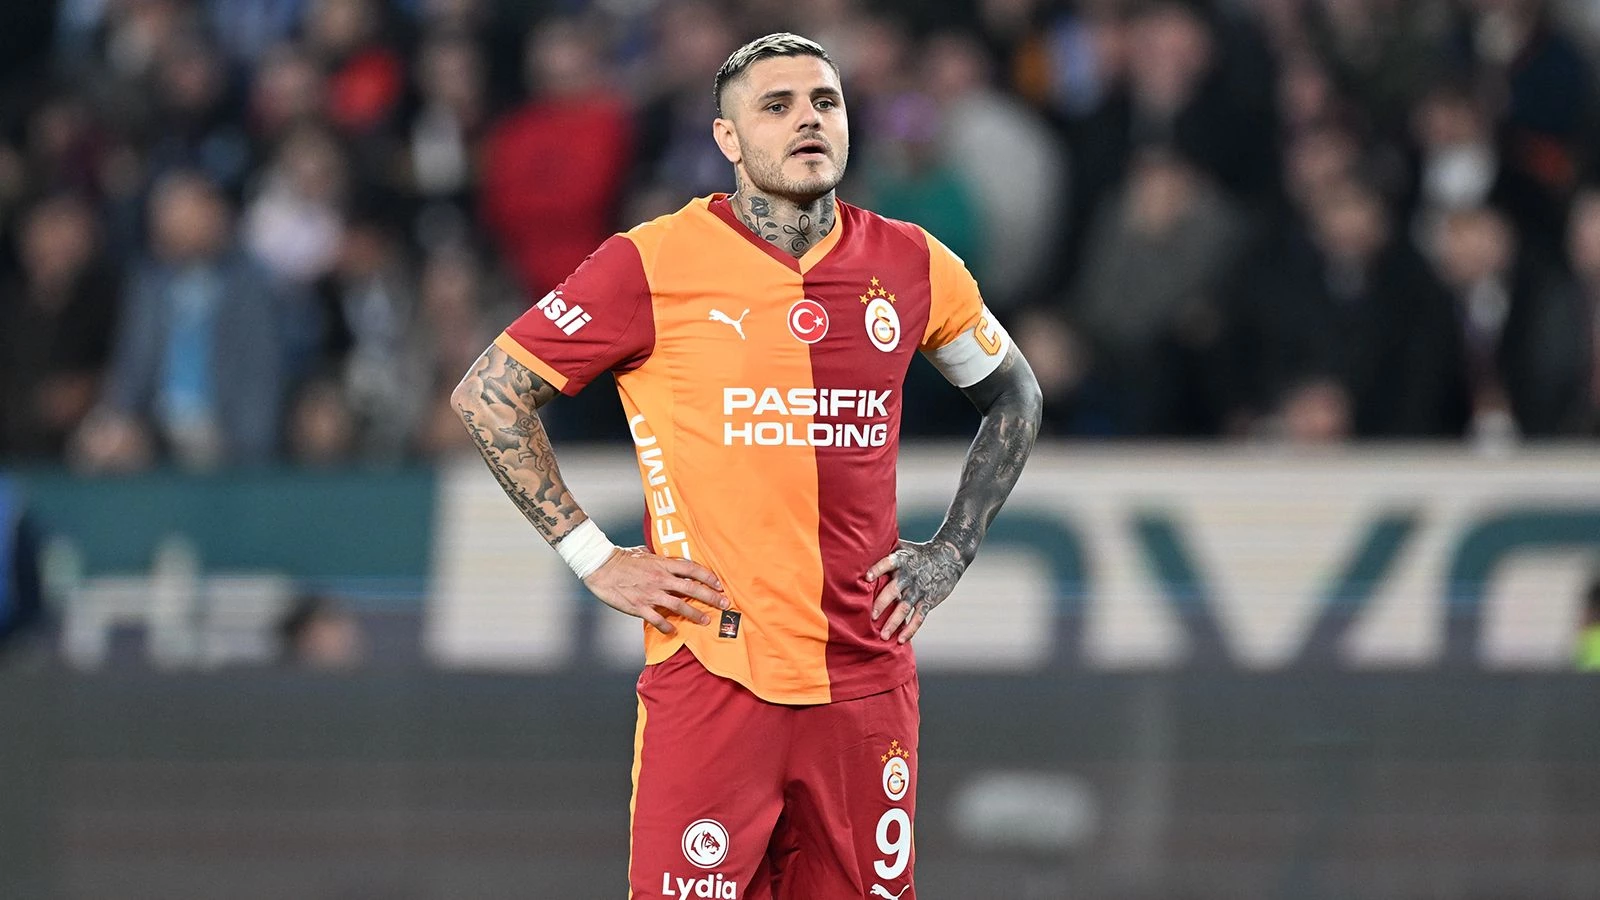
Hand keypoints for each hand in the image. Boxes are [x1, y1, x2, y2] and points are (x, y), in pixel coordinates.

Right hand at [583, 547, 728, 634]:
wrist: (601, 567)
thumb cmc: (622, 558)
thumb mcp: (645, 553)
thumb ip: (659, 558)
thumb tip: (667, 559)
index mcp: (663, 564)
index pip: (692, 569)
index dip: (709, 577)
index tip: (720, 584)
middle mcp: (661, 578)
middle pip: (692, 589)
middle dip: (711, 597)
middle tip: (724, 604)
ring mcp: (651, 594)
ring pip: (679, 606)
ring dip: (694, 614)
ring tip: (705, 620)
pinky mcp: (639, 606)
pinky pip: (658, 619)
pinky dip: (667, 626)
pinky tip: (674, 631)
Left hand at [867, 539, 965, 643]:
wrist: (948, 558)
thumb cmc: (917, 554)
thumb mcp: (903, 547)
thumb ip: (884, 548)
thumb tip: (858, 547)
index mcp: (901, 560)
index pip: (887, 563)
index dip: (877, 569)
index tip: (866, 578)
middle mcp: (909, 576)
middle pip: (894, 590)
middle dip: (882, 604)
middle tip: (871, 617)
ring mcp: (919, 589)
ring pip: (904, 608)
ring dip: (894, 622)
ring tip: (882, 636)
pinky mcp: (928, 600)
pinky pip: (919, 617)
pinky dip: (910, 629)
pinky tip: (901, 640)